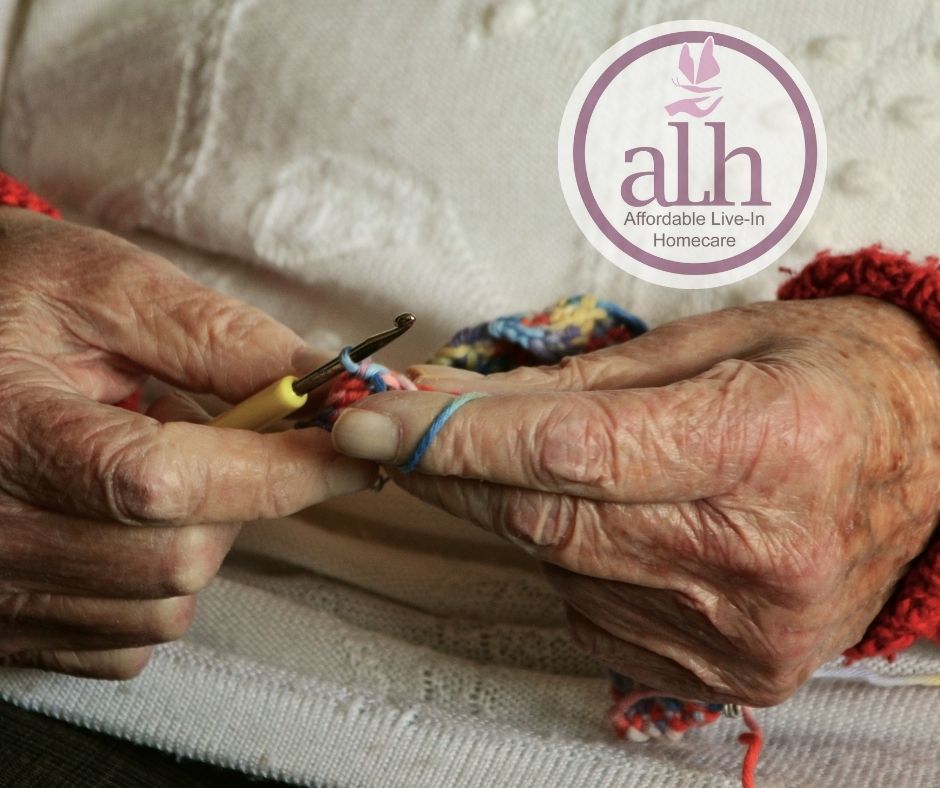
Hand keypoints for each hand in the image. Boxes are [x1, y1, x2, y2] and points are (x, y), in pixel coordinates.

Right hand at [0, 207, 374, 677]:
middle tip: (214, 434)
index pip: (166, 482)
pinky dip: (155, 586)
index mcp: (5, 432)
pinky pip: (124, 642)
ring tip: (155, 466)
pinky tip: (125, 521)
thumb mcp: (103, 287)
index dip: (277, 470)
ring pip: (160, 607)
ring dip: (198, 537)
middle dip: (237, 497)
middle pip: (176, 559)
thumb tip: (319, 385)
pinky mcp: (4, 625)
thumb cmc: (8, 298)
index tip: (349, 450)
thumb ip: (216, 337)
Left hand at [332, 296, 939, 705]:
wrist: (928, 457)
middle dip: (456, 477)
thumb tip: (456, 399)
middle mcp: (764, 554)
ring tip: (545, 465)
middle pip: (550, 522)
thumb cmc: (826, 378)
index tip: (379, 422)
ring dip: (519, 515)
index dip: (458, 440)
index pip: (573, 451)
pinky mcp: (735, 672)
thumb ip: (577, 381)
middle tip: (405, 435)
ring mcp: (748, 630)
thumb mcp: (711, 342)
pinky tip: (611, 523)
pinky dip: (573, 563)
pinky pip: (595, 613)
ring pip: (563, 571)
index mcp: (769, 444)